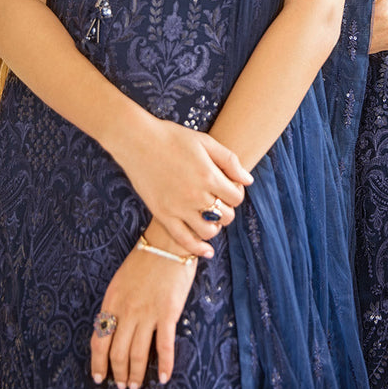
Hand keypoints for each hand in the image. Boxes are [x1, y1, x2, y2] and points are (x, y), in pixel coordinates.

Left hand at [90, 226, 196, 388]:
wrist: (168, 241)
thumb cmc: (145, 259)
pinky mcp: (168, 312)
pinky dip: (165, 365)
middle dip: (119, 373)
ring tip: (136, 387)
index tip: (100, 377)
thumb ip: (116, 304)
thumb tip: (112, 328)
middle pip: (118, 352)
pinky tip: (165, 378)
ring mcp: (147, 312)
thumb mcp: (121, 281)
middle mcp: (127, 310)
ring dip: (136, 374)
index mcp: (112, 301)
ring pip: (138, 354)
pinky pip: (165, 345)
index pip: (99, 340)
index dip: (98, 363)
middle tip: (123, 386)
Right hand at [114, 118, 251, 256]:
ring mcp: (179, 208)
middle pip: (226, 215)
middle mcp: (196, 195)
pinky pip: (184, 240)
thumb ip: (229, 160)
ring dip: (215, 226)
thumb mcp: (205, 142)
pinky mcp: (163, 215)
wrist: (138, 141)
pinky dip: (198, 249)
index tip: (230, 187)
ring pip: (209, 230)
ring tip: (211, 217)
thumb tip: (248, 180)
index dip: (237, 193)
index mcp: (209, 175)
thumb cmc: (173, 137)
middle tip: (220, 200)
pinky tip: (207, 251)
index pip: (236, 197)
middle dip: (228, 208)